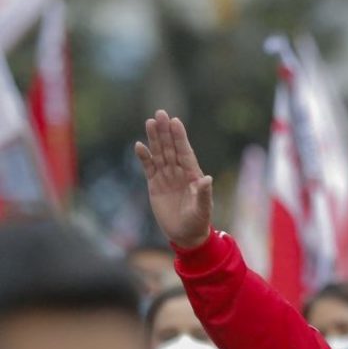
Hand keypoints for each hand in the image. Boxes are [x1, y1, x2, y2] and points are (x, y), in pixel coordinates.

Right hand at [134, 110, 212, 249]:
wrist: (186, 234)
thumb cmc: (198, 221)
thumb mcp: (203, 209)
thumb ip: (204, 194)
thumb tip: (207, 179)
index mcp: (193, 175)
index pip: (185, 152)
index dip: (180, 137)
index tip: (176, 121)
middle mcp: (179, 172)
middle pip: (170, 148)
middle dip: (166, 131)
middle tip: (160, 113)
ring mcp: (167, 177)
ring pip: (159, 154)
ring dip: (155, 139)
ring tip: (150, 122)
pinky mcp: (155, 184)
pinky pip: (149, 167)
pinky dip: (144, 157)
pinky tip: (139, 145)